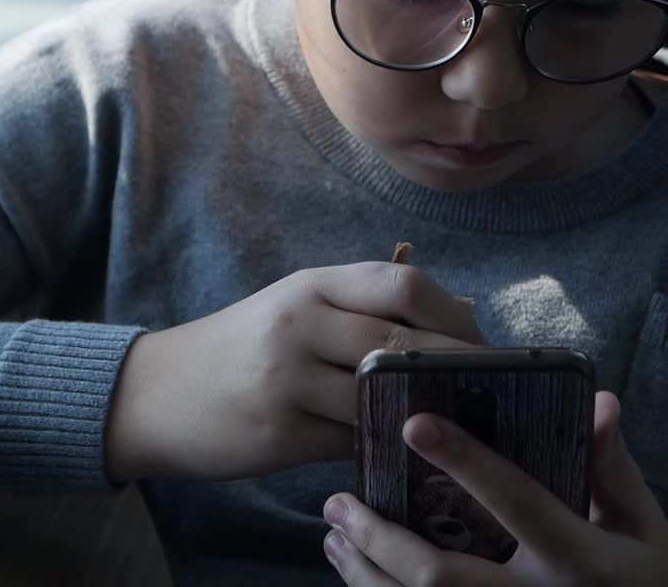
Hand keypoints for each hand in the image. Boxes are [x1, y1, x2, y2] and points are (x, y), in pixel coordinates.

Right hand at [105, 261, 482, 481]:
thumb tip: (449, 332)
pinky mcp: (279, 433)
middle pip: (403, 342)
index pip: (403, 284)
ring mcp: (286, 380)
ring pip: (382, 400)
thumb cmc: (236, 351)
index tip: (480, 346)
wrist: (155, 394)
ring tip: (445, 426)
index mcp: (308, 286)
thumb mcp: (289, 309)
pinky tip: (387, 449)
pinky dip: (378, 448)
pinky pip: (353, 444)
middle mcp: (298, 324)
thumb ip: (354, 311)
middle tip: (485, 394)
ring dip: (420, 416)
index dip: (455, 316)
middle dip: (457, 371)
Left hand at [322, 392, 667, 585]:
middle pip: (440, 576)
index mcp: (581, 561)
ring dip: (365, 573)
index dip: (467, 463)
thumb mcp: (641, 527)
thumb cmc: (641, 579)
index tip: (415, 424)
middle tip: (338, 500)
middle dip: (379, 537)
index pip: (517, 503)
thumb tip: (599, 402)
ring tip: (334, 535)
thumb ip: (610, 469)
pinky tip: (357, 571)